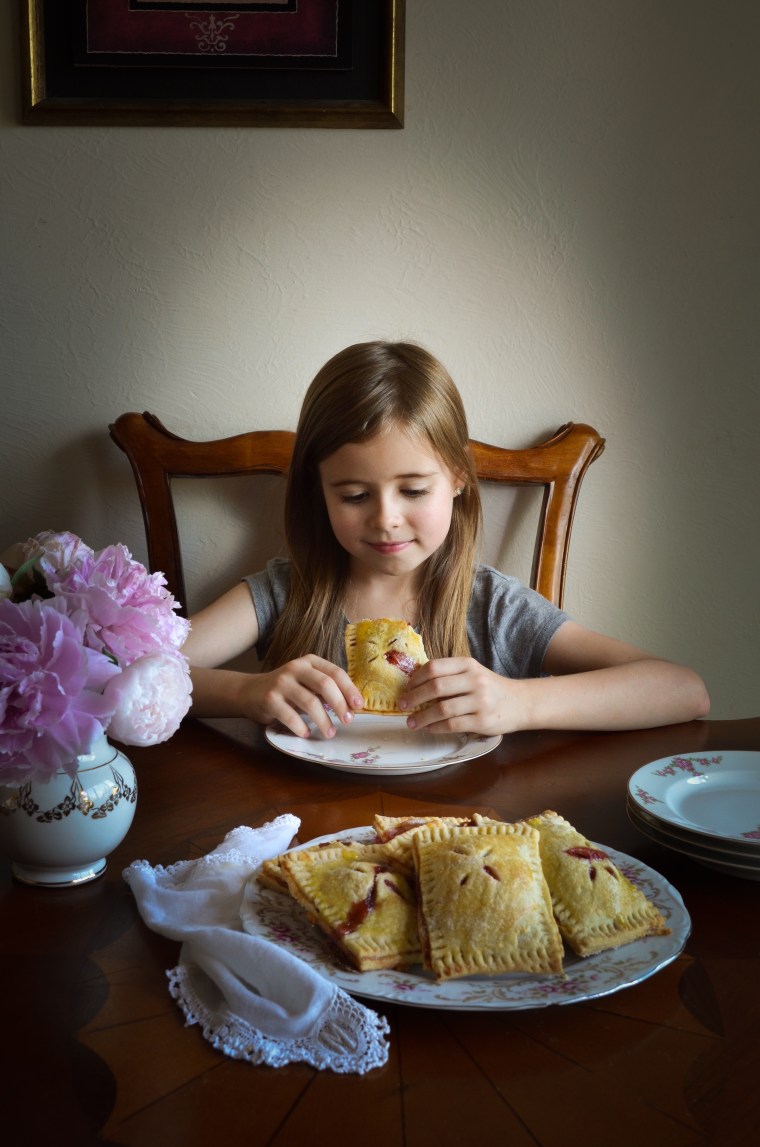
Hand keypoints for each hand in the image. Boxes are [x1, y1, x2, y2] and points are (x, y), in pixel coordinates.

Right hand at [242, 655, 364, 738]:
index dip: (349, 690)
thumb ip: (324, 689)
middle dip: (340, 705)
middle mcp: (296, 668)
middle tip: (348, 721)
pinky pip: (290, 716)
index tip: (358, 706)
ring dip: (323, 721)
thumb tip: (352, 705)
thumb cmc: (285, 690)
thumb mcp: (305, 682)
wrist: (249, 691)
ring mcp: (281, 682)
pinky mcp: (269, 699)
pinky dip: (301, 727)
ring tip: (329, 732)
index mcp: (309, 662)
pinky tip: (306, 733)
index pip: (335, 672)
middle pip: (325, 684)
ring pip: (310, 702)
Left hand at [399, 657, 526, 736]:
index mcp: (468, 665)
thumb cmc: (491, 688)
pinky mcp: (483, 721)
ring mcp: (480, 701)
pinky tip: (429, 728)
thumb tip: (415, 684)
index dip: (415, 678)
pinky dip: (436, 727)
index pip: (434, 667)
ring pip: (442, 709)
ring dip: (422, 717)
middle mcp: (474, 680)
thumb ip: (450, 675)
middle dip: (414, 697)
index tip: (406, 688)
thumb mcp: (473, 673)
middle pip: (435, 687)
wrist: (521, 703)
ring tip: (411, 722)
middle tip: (402, 705)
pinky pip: (453, 725)